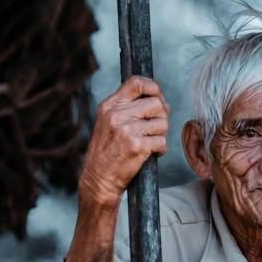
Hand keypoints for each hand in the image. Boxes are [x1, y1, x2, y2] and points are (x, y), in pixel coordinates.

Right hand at [78, 76, 168, 206]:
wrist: (98, 179)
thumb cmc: (106, 151)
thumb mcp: (108, 122)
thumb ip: (128, 108)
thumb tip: (162, 102)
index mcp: (109, 106)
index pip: (136, 83)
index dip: (154, 87)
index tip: (158, 98)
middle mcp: (117, 115)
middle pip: (156, 103)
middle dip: (161, 116)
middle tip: (155, 128)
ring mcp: (127, 131)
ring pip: (162, 122)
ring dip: (161, 134)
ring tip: (150, 142)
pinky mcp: (137, 147)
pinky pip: (162, 141)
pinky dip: (161, 149)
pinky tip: (151, 153)